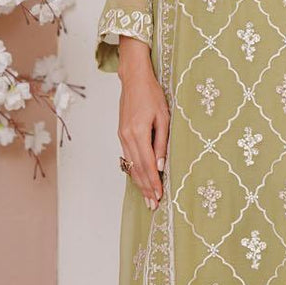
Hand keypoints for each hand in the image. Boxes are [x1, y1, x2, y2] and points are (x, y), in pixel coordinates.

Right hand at [117, 36, 167, 208]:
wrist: (134, 79)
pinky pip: (127, 157)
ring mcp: (122, 136)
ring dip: (139, 182)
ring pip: (130, 165)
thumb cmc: (152, 94)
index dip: (154, 181)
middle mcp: (127, 137)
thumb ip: (162, 142)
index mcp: (138, 132)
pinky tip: (139, 179)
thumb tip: (161, 165)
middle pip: (136, 169)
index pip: (147, 164)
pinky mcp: (121, 134)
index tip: (159, 195)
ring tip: (147, 197)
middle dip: (146, 188)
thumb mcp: (163, 117)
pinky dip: (134, 170)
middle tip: (153, 205)